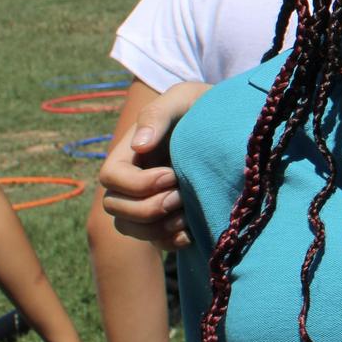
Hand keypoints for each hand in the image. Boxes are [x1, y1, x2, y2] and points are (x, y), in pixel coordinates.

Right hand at [99, 81, 209, 248]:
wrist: (231, 122)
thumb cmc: (202, 106)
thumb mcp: (182, 99)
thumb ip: (158, 115)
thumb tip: (139, 146)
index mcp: (130, 153)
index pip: (110, 178)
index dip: (136, 184)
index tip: (171, 174)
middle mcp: (133, 180)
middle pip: (115, 207)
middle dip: (148, 208)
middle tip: (182, 195)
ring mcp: (148, 200)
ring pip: (131, 228)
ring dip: (157, 228)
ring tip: (187, 213)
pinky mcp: (169, 217)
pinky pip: (157, 242)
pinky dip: (171, 242)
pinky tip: (192, 232)